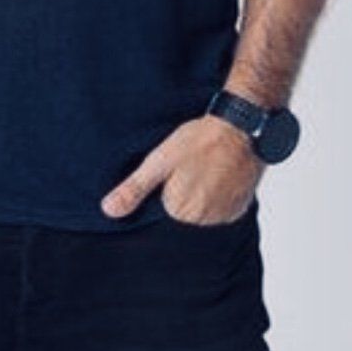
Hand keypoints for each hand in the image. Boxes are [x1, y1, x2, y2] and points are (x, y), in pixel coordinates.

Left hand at [100, 115, 265, 223]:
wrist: (242, 128)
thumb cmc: (200, 140)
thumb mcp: (160, 160)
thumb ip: (134, 188)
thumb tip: (109, 211)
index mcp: (179, 211)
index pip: (162, 210)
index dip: (165, 189)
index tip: (174, 171)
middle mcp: (203, 222)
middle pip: (183, 215)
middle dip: (183, 194)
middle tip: (191, 167)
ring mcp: (224, 217)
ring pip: (203, 213)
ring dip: (201, 197)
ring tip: (205, 170)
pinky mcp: (240, 210)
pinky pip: (221, 211)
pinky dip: (219, 198)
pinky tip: (219, 177)